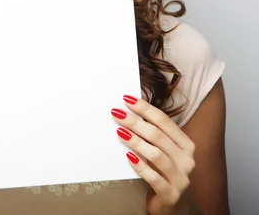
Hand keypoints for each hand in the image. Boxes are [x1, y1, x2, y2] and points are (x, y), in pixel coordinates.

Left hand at [111, 95, 197, 214]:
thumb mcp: (162, 151)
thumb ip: (153, 135)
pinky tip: (128, 157)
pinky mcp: (171, 195)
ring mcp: (180, 179)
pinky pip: (154, 178)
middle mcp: (187, 160)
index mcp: (186, 145)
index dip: (145, 109)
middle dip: (136, 122)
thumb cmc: (163, 172)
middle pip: (158, 136)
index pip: (165, 122)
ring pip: (156, 155)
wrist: (172, 205)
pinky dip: (141, 166)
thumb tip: (128, 111)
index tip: (127, 99)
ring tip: (120, 132)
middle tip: (117, 113)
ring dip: (136, 142)